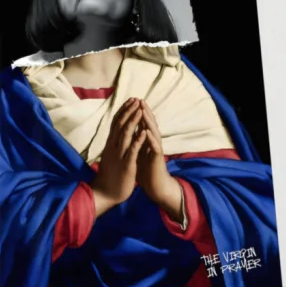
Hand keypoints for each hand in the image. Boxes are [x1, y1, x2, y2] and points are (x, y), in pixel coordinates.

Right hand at [91, 99, 148, 218]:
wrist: (105, 194)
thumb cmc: (109, 175)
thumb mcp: (110, 156)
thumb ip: (113, 145)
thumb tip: (115, 134)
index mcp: (110, 145)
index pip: (116, 124)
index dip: (123, 111)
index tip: (130, 100)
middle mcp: (113, 147)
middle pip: (120, 125)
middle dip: (129, 111)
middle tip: (136, 99)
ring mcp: (119, 155)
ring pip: (126, 134)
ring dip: (133, 121)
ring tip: (140, 109)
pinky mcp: (126, 164)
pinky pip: (132, 150)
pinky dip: (138, 140)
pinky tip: (144, 132)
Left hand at [134, 100, 182, 221]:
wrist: (156, 186)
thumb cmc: (146, 171)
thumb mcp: (137, 154)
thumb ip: (135, 143)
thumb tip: (128, 133)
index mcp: (146, 142)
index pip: (142, 124)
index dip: (137, 114)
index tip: (131, 102)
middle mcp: (152, 143)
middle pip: (149, 125)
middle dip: (144, 112)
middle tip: (139, 99)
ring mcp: (155, 150)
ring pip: (153, 132)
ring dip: (148, 121)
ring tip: (143, 110)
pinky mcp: (157, 159)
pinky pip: (154, 147)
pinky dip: (150, 138)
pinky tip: (146, 131)